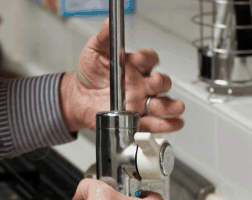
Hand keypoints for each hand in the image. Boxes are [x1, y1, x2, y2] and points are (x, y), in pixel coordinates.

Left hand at [60, 19, 185, 132]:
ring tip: (164, 107)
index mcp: (135, 66)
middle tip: (152, 84)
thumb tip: (110, 23)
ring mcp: (142, 102)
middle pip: (162, 82)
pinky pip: (156, 123)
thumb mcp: (95, 50)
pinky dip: (168, 124)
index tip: (139, 61)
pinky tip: (173, 123)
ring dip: (169, 106)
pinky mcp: (138, 119)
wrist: (78, 98)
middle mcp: (142, 84)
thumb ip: (104, 36)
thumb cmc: (90, 74)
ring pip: (164, 104)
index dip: (148, 59)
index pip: (150, 59)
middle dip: (161, 83)